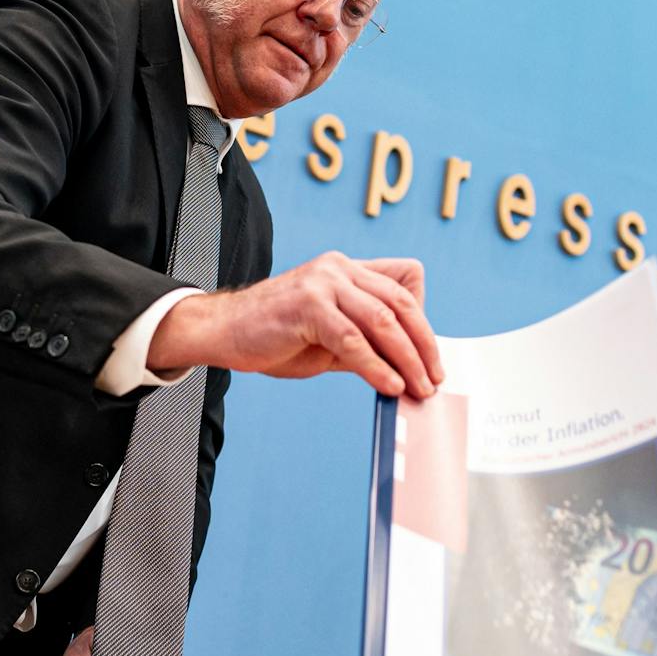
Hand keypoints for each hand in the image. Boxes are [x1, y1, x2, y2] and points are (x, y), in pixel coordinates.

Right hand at [148, 252, 444, 399]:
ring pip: (382, 321)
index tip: (428, 355)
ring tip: (417, 387)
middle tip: (433, 378)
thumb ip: (363, 342)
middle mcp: (339, 268)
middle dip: (423, 345)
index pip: (405, 283)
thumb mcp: (329, 336)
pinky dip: (376, 367)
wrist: (223, 331)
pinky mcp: (309, 306)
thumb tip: (403, 370)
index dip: (423, 319)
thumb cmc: (275, 336)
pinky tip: (388, 385)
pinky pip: (353, 340)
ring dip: (407, 359)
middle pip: (401, 303)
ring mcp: (324, 283)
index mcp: (347, 269)